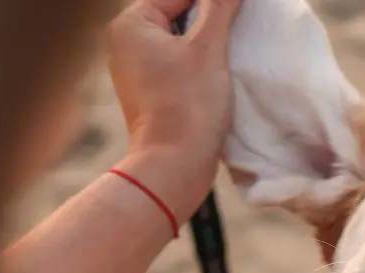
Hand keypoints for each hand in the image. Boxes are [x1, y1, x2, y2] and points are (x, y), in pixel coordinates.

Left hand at [106, 0, 239, 219]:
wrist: (175, 164)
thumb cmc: (189, 103)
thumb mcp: (209, 47)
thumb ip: (219, 7)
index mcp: (131, 24)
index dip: (213, 2)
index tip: (238, 10)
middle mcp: (126, 43)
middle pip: (179, 16)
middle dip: (210, 21)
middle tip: (238, 30)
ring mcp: (136, 71)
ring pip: (180, 43)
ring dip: (207, 45)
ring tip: (230, 55)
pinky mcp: (150, 95)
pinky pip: (177, 67)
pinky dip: (199, 67)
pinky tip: (218, 76)